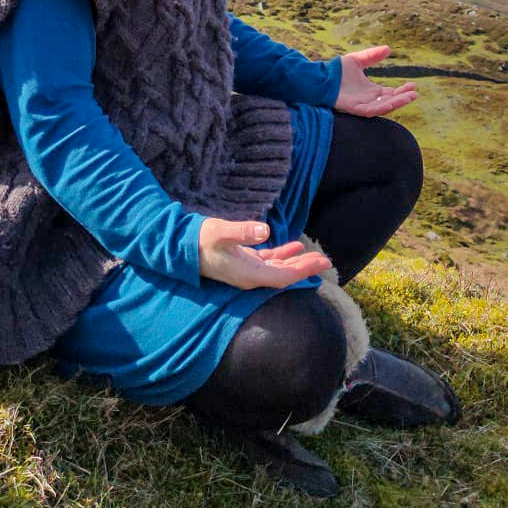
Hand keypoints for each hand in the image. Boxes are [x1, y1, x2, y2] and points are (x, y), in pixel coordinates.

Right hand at [197, 217, 332, 289]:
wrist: (179, 247)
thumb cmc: (200, 239)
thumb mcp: (220, 232)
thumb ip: (242, 231)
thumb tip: (265, 230)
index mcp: (249, 274)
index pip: (283, 277)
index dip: (303, 270)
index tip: (322, 263)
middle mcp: (251, 277)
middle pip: (284, 276)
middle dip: (305, 268)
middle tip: (328, 261)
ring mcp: (247, 271)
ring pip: (278, 269)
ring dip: (296, 263)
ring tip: (316, 256)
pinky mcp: (244, 262)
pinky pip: (268, 262)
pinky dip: (282, 255)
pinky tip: (294, 247)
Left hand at [334, 45, 417, 118]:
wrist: (320, 77)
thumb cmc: (336, 71)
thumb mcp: (357, 60)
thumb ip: (372, 56)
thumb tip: (388, 48)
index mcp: (370, 91)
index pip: (390, 93)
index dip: (402, 90)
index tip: (413, 85)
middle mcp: (368, 100)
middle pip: (390, 101)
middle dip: (403, 98)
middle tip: (415, 93)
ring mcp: (362, 105)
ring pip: (383, 107)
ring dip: (397, 103)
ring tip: (409, 97)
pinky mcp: (354, 109)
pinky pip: (371, 111)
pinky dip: (382, 107)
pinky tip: (392, 102)